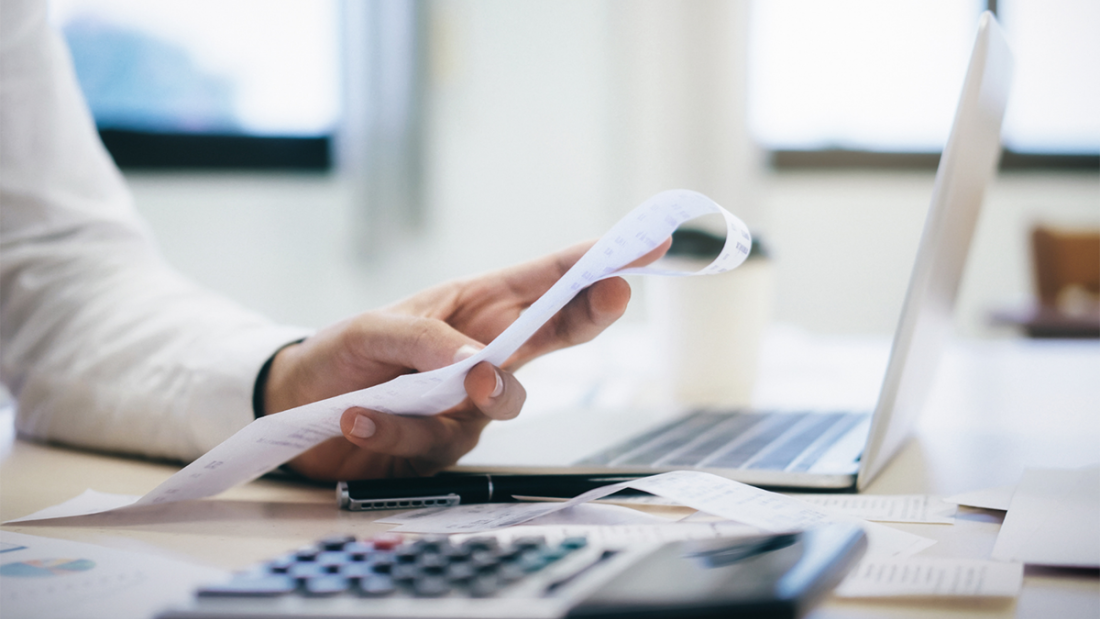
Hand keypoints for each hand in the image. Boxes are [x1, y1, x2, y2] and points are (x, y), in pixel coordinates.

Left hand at [262, 238, 669, 480]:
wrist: (296, 410)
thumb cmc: (341, 354)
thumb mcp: (373, 328)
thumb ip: (426, 339)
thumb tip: (477, 365)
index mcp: (475, 307)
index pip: (548, 282)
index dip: (598, 264)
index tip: (645, 246)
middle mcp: (483, 352)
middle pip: (555, 335)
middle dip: (589, 313)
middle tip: (614, 292)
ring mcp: (468, 403)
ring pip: (504, 400)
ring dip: (482, 391)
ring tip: (443, 385)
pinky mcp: (443, 447)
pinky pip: (434, 443)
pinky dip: (394, 430)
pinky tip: (357, 417)